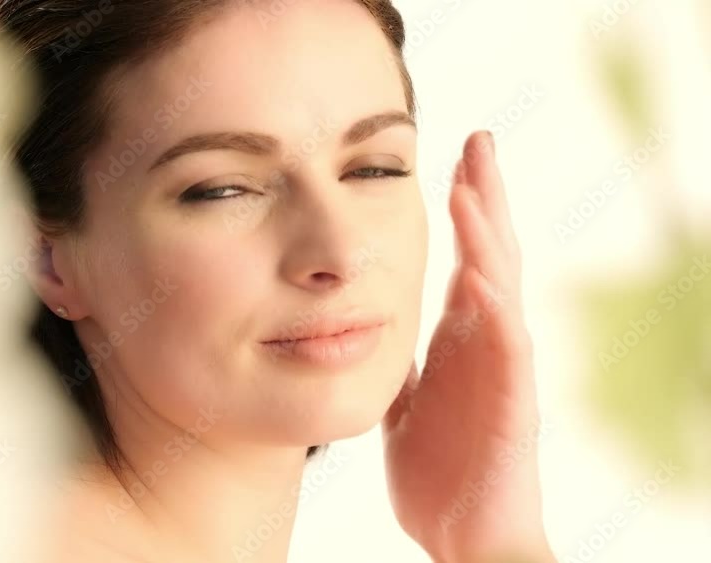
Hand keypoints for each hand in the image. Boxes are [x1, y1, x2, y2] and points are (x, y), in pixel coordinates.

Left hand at [382, 131, 554, 562]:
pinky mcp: (511, 403)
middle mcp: (484, 342)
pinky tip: (481, 277)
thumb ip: (398, 361)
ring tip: (469, 185)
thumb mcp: (405, 402)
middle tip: (477, 138)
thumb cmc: (438, 471)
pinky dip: (496, 310)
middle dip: (484, 196)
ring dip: (487, 237)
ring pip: (501, 288)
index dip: (460, 210)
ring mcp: (501, 369)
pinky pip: (507, 350)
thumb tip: (366, 330)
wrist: (463, 534)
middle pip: (491, 254)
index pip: (464, 258)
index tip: (445, 159)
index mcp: (459, 338)